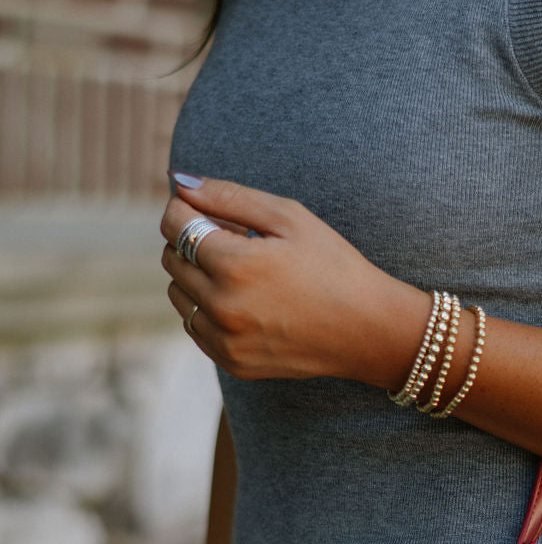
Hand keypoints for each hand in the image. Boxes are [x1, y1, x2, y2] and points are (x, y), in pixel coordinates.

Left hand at [159, 174, 428, 380]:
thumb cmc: (333, 265)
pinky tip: (244, 300)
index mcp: (236, 266)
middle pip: (171, 258)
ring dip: (196, 275)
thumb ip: (229, 196)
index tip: (211, 208)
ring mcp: (225, 340)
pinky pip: (194, 325)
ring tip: (241, 271)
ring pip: (178, 294)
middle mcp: (223, 307)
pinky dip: (207, 308)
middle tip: (233, 238)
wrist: (368, 331)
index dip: (187, 208)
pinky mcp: (232, 361)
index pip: (175, 224)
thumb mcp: (289, 218)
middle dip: (192, 240)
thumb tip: (179, 181)